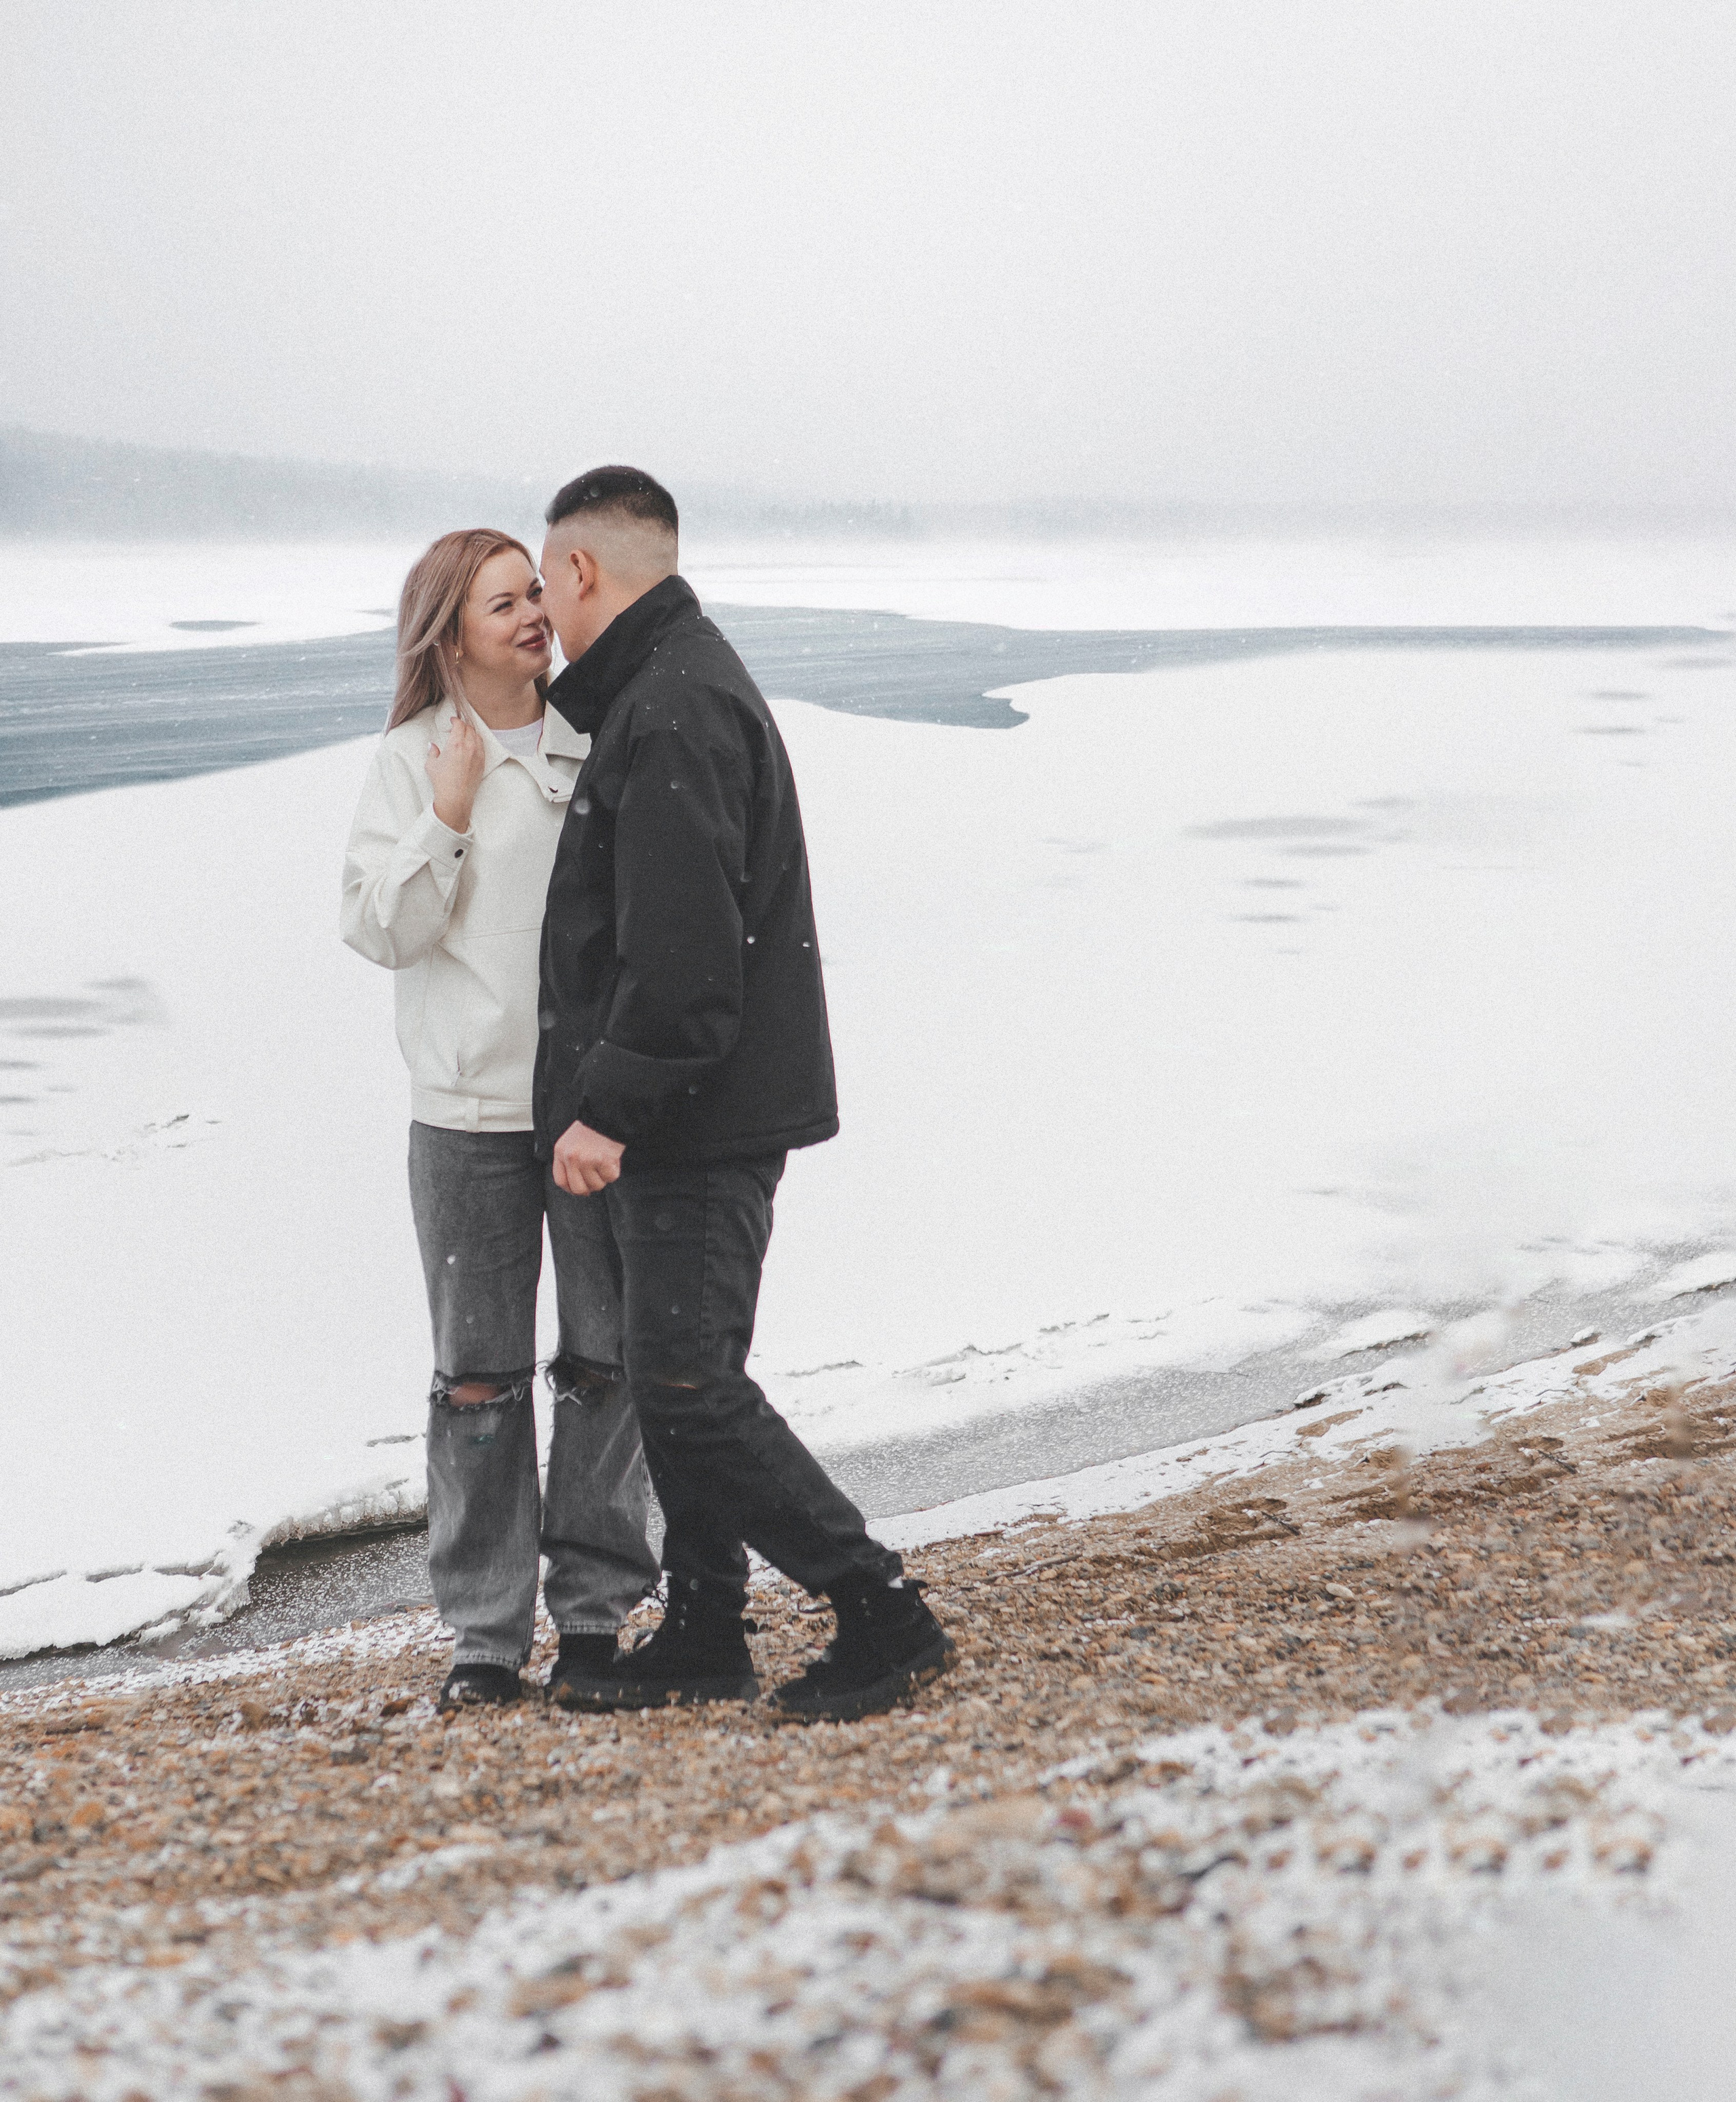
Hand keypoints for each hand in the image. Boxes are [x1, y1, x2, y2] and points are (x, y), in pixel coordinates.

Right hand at [425, 716, 485, 833]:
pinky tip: (472, 744)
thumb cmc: (442, 782)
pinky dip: (477, 742)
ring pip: (478, 736)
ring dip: (471, 732)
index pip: (459, 725)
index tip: (452, 720)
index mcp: (456, 744)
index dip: (455, 720)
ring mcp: (478, 755)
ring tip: (466, 733)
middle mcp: (469, 747)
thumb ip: (432, 752)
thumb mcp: (431, 765)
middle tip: (458, 726)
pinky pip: (482, 746)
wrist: (456, 797)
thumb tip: (432, 746)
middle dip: (463, 725)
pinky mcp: (482, 763)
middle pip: (469, 728)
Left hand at [552, 1119, 624, 1193]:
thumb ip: (568, 1160)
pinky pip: (610, 1177)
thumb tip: (574, 1182)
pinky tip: (612, 1160)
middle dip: (588, 1189)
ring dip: (603, 1178)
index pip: (561, 1181)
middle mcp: (572, 1157)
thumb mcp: (570, 1142)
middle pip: (578, 1188)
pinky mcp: (603, 1160)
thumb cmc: (591, 1127)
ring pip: (596, 1185)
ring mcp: (587, 1160)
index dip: (571, 1189)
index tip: (579, 1190)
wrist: (606, 1115)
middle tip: (595, 1181)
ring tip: (604, 1164)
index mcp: (561, 1152)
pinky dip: (613, 1171)